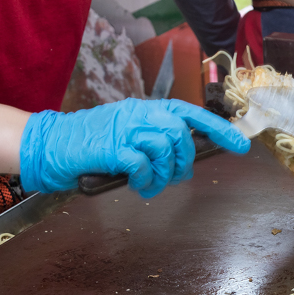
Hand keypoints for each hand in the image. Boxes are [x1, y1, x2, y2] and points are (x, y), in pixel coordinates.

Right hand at [20, 98, 250, 197]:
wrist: (53, 143)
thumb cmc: (96, 143)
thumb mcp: (131, 134)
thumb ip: (158, 140)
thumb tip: (185, 160)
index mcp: (147, 109)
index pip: (191, 114)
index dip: (218, 129)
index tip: (240, 145)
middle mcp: (139, 114)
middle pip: (181, 134)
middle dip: (184, 161)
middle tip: (174, 177)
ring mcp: (125, 129)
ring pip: (164, 149)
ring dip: (164, 175)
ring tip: (151, 184)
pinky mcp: (111, 148)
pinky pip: (142, 165)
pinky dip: (145, 180)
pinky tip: (138, 185)